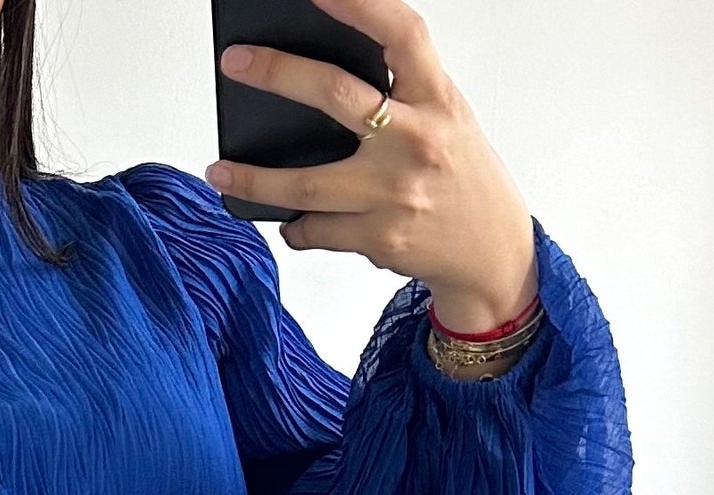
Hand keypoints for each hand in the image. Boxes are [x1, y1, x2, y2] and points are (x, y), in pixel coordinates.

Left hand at [208, 0, 537, 333]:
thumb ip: (400, 93)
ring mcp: (395, 195)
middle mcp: (417, 142)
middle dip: (278, 73)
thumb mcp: (447, 118)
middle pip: (336, 95)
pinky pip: (318, 229)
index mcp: (438, 99)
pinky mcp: (379, 239)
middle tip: (236, 61)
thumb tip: (319, 78)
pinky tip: (290, 219)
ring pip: (307, 183)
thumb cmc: (461, 175)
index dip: (359, 3)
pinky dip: (297, 225)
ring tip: (221, 169)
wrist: (492, 251)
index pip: (401, 34)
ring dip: (256, 178)